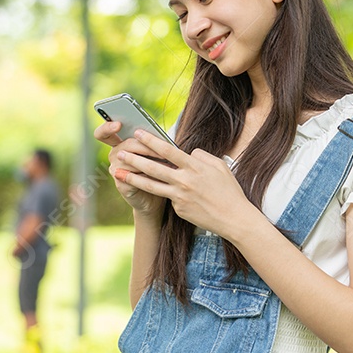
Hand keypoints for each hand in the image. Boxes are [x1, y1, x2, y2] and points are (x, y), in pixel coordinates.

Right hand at [94, 120, 166, 219]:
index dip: (108, 127)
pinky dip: (147, 175)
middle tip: (163, 150)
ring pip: (130, 159)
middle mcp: (114, 154)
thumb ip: (152, 142)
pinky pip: (132, 176)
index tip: (118, 124)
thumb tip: (159, 136)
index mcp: (120, 143)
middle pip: (126, 144)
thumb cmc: (158, 169)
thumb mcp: (155, 152)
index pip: (105, 132)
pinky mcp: (121, 183)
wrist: (157, 194)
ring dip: (150, 160)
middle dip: (145, 146)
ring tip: (167, 162)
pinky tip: (159, 176)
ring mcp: (115, 169)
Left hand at [113, 128, 252, 236]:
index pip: (167, 150)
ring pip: (151, 185)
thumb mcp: (220, 166)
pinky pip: (169, 198)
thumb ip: (201, 157)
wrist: (234, 218)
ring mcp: (180, 196)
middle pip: (153, 167)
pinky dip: (165, 193)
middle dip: (134, 158)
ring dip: (133, 177)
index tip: (138, 133)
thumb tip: (188, 153)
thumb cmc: (229, 190)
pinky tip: (166, 193)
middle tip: (120, 152)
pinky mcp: (179, 209)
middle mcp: (184, 180)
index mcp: (194, 167)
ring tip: (118, 173)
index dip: (151, 140)